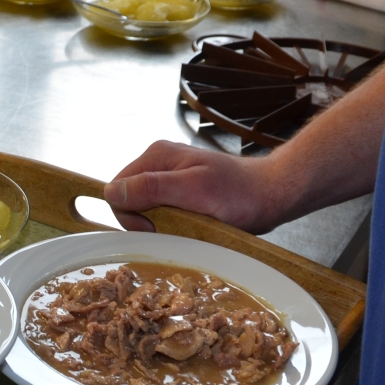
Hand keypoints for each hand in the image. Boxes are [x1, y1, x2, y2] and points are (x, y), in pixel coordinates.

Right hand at [103, 141, 281, 233]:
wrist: (272, 194)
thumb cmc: (239, 193)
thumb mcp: (195, 190)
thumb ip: (153, 188)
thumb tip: (112, 193)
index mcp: (156, 156)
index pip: (116, 190)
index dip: (130, 215)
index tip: (158, 227)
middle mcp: (158, 163)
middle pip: (128, 200)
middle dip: (146, 221)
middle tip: (177, 229)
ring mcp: (169, 176)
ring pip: (144, 208)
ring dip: (161, 224)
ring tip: (189, 226)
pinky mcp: (180, 190)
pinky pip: (160, 211)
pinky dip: (171, 223)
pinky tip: (192, 224)